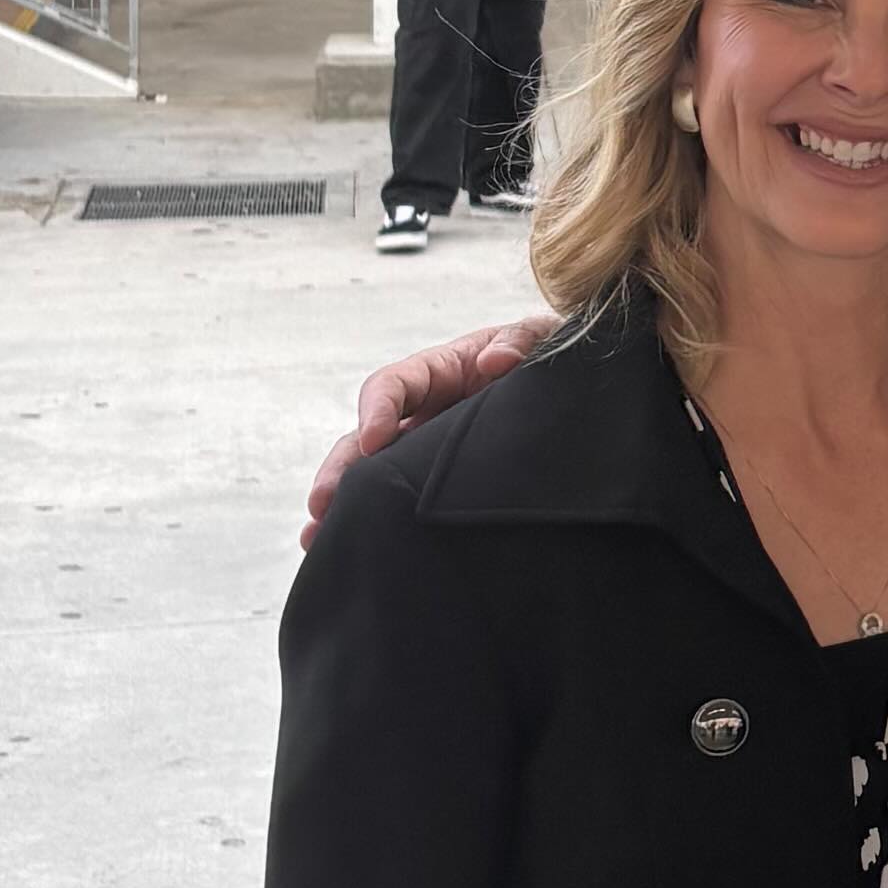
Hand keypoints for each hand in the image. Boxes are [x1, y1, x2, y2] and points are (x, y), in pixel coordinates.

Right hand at [301, 314, 549, 544]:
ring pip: (372, 476)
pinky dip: (369, 522)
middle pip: (365, 440)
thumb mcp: (539, 338)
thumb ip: (519, 339)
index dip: (377, 409)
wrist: (570, 400)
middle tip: (322, 502)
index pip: (393, 386)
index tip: (373, 440)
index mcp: (439, 373)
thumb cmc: (544, 359)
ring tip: (317, 538)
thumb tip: (493, 361)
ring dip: (341, 504)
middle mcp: (421, 415)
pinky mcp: (437, 486)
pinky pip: (398, 501)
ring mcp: (424, 453)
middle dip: (341, 470)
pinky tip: (343, 549)